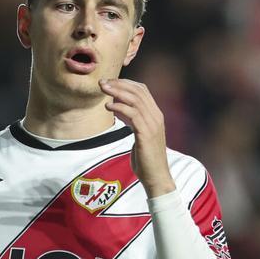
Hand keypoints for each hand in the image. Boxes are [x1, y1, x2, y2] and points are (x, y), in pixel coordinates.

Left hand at [100, 79, 174, 196]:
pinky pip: (133, 114)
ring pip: (135, 100)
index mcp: (156, 115)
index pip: (143, 90)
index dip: (126, 83)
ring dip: (117, 92)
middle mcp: (156, 116)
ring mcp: (153, 124)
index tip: (110, 82)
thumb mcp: (141, 135)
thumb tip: (123, 110)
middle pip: (138, 91)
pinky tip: (108, 106)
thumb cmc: (146, 158)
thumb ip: (136, 121)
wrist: (156, 176)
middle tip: (102, 82)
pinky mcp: (146, 133)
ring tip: (103, 90)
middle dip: (119, 84)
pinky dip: (119, 107)